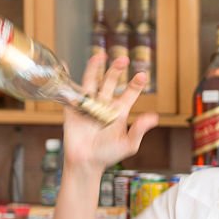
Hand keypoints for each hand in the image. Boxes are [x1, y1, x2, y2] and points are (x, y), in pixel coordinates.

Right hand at [62, 53, 159, 174]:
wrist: (86, 163)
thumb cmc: (108, 155)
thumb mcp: (129, 144)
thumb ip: (139, 130)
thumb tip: (154, 117)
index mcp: (119, 112)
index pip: (129, 94)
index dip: (135, 84)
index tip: (142, 74)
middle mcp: (104, 105)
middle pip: (111, 83)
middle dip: (116, 71)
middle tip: (123, 59)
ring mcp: (88, 105)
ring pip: (92, 83)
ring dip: (95, 69)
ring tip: (100, 55)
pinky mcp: (72, 108)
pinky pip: (69, 91)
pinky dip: (66, 78)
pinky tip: (64, 64)